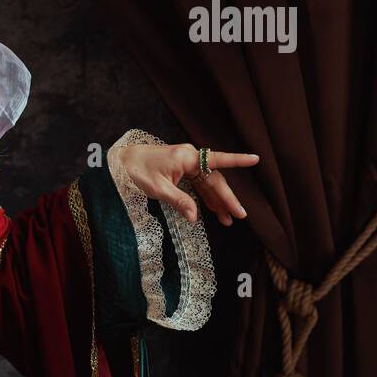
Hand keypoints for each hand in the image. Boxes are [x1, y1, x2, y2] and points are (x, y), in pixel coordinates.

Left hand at [111, 142, 259, 226]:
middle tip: (239, 216)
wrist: (120, 161)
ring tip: (228, 219)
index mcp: (187, 157)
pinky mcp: (181, 169)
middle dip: (226, 198)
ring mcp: (186, 163)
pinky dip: (205, 197)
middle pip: (214, 179)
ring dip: (217, 201)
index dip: (238, 160)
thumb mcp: (157, 189)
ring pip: (207, 183)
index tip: (256, 159)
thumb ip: (179, 202)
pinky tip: (213, 210)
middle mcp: (190, 158)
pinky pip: (198, 184)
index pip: (217, 159)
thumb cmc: (136, 170)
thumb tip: (195, 217)